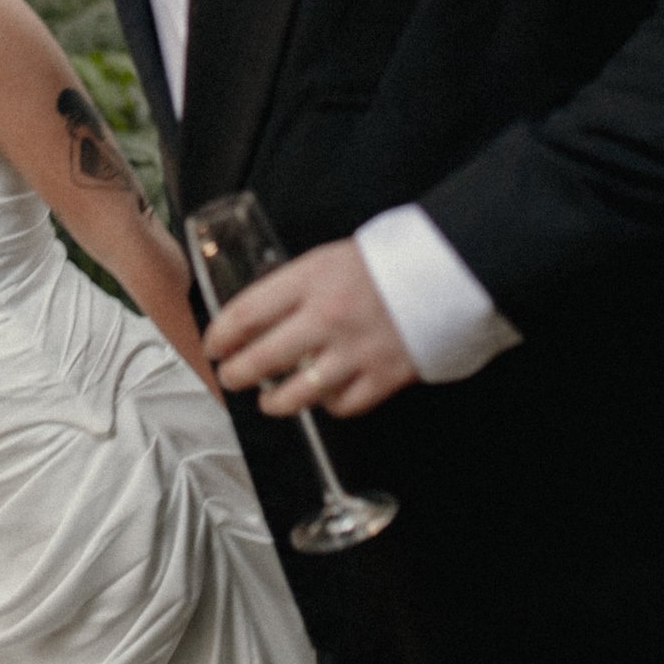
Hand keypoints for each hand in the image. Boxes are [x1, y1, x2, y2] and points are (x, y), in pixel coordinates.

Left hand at [203, 237, 417, 417]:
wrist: (450, 271)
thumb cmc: (386, 262)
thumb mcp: (330, 258)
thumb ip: (296, 286)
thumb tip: (262, 315)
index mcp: (310, 280)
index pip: (246, 314)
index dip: (221, 336)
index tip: (213, 345)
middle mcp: (326, 318)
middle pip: (261, 359)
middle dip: (236, 373)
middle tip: (230, 376)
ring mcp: (354, 352)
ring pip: (296, 394)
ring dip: (274, 402)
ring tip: (268, 402)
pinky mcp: (382, 378)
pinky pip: (341, 405)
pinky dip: (327, 405)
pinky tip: (320, 399)